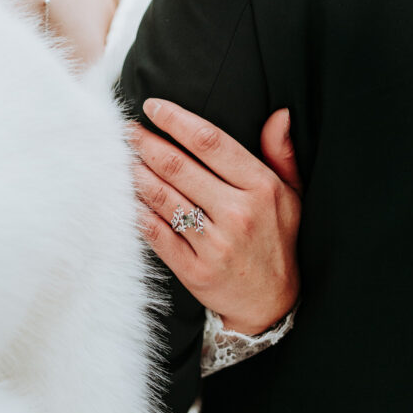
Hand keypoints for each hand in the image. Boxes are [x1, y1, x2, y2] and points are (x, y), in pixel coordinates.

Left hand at [131, 99, 302, 335]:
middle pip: (179, 167)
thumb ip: (281, 154)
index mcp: (261, 188)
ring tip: (121, 156)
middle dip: (146, 142)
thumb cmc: (277, 240)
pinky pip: (157, 232)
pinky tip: (125, 195)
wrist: (272, 305)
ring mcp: (215, 244)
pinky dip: (137, 210)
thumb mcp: (291, 195)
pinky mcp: (194, 270)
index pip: (212, 143)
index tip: (153, 107)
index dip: (177, 120)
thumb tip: (279, 114)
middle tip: (125, 129)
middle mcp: (238, 214)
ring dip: (136, 172)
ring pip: (163, 197)